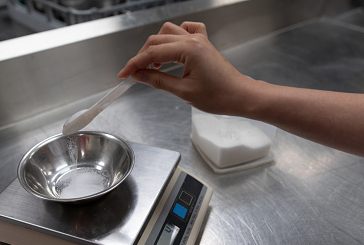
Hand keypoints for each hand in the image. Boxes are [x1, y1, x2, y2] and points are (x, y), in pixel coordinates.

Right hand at [118, 21, 255, 114]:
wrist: (239, 95)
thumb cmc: (218, 96)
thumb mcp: (183, 92)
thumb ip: (158, 80)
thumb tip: (139, 75)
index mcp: (188, 49)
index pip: (152, 53)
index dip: (135, 64)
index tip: (124, 74)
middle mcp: (193, 39)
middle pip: (157, 40)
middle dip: (142, 56)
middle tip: (134, 73)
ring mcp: (199, 39)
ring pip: (168, 32)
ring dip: (156, 46)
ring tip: (152, 66)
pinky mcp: (204, 43)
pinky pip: (186, 30)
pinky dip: (175, 36)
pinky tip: (172, 50)